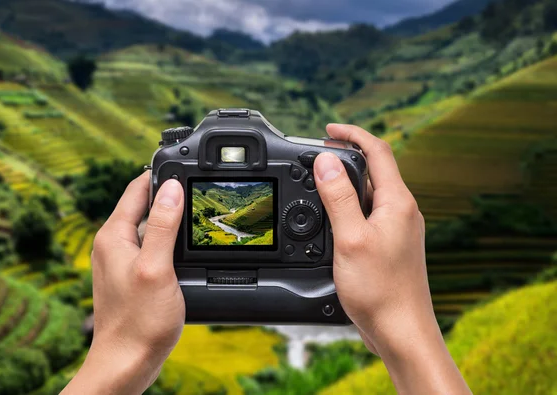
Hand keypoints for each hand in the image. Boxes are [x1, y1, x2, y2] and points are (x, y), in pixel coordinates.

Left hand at [62, 173, 184, 394]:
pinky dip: (169, 241)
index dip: (160, 174)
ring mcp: (122, 261)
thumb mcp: (156, 267)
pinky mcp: (132, 276)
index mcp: (113, 236)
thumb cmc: (138, 322)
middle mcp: (113, 245)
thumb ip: (163, 225)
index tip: (184, 164)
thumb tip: (171, 187)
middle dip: (169, 194)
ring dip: (170, 218)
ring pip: (149, 227)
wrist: (127, 362)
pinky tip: (186, 248)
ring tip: (197, 213)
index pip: (136, 189)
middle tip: (198, 187)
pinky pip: (152, 247)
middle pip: (143, 205)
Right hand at [314, 124, 470, 394]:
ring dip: (348, 180)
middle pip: (376, 168)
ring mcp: (399, 227)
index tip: (328, 129)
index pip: (377, 151)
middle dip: (347, 155)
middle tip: (319, 153)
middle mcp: (403, 210)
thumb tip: (325, 161)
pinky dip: (351, 204)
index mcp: (397, 202)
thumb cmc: (381, 291)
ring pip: (372, 191)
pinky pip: (371, 211)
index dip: (352, 134)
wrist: (401, 330)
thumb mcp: (350, 238)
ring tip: (321, 181)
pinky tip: (334, 216)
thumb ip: (338, 197)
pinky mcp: (392, 244)